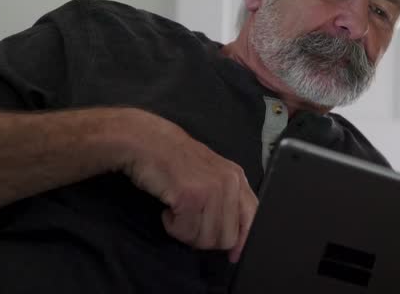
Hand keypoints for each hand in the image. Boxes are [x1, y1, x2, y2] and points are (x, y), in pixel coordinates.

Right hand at [116, 108, 257, 262]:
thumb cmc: (175, 161)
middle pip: (227, 238)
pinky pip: (185, 232)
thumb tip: (236, 243)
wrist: (147, 142)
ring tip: (177, 211)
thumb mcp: (212, 175)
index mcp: (237, 178)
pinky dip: (172, 226)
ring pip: (206, 239)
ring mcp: (212, 189)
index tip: (233, 256)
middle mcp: (230, 183)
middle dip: (204, 238)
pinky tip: (168, 208)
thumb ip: (227, 201)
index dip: (242, 242)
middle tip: (188, 221)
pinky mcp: (191, 196)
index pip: (252, 218)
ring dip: (186, 232)